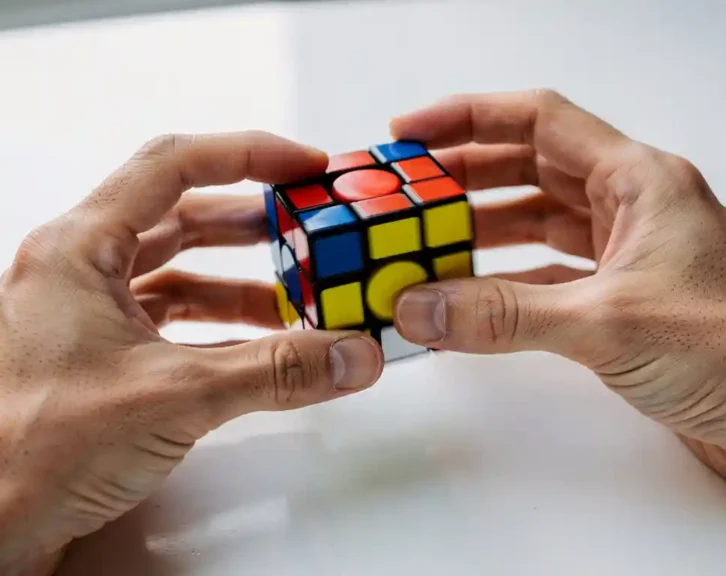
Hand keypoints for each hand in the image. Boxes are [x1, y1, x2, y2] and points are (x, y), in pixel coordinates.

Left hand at [0, 132, 382, 574]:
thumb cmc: (26, 451)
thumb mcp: (173, 395)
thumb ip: (274, 371)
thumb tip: (346, 354)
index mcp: (80, 250)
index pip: (175, 166)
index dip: (248, 156)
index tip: (301, 166)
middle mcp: (82, 273)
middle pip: (182, 217)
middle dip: (253, 221)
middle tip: (306, 222)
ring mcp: (91, 317)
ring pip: (181, 273)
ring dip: (244, 280)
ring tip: (298, 288)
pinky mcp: (106, 359)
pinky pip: (176, 322)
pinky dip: (224, 327)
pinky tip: (261, 343)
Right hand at [392, 90, 725, 491]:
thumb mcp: (607, 324)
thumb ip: (505, 314)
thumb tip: (425, 304)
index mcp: (640, 181)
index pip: (540, 122)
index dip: (469, 119)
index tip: (414, 132)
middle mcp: (632, 207)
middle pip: (530, 168)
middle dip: (465, 175)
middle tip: (412, 189)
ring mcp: (625, 253)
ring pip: (536, 222)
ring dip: (481, 229)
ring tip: (429, 239)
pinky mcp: (618, 298)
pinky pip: (545, 272)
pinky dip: (503, 279)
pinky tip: (470, 293)